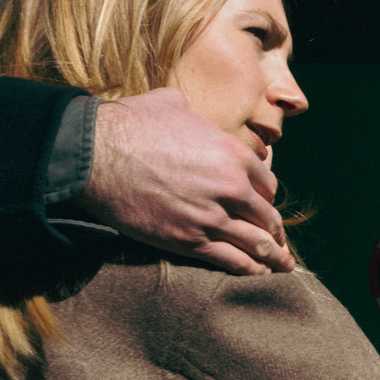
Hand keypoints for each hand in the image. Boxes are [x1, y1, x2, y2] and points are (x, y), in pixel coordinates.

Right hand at [77, 89, 294, 273]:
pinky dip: (250, 270)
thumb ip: (202, 122)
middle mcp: (230, 187)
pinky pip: (232, 261)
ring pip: (257, 243)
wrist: (94, 154)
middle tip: (280, 241)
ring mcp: (212, 217)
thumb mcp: (176, 106)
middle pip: (267, 217)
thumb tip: (203, 125)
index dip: (267, 198)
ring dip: (274, 256)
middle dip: (276, 230)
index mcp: (233, 153)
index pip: (267, 185)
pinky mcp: (190, 241)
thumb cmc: (131, 124)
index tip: (266, 207)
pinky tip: (259, 274)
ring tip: (284, 265)